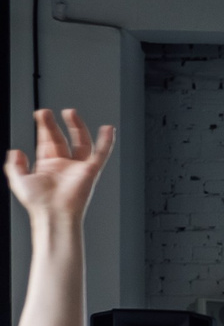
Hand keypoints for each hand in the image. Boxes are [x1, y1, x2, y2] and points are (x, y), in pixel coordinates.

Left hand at [4, 110, 114, 224]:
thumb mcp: (18, 180)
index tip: (41, 114)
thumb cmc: (38, 203)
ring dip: (76, 127)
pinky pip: (101, 154)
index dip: (44, 127)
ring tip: (70, 113)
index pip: (47, 141)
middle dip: (53, 124)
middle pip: (61, 138)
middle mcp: (64, 166)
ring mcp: (78, 168)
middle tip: (46, 112)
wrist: (53, 213)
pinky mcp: (90, 171)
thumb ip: (14, 165)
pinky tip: (108, 130)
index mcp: (48, 166)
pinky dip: (106, 142)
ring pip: (81, 142)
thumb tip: (16, 151)